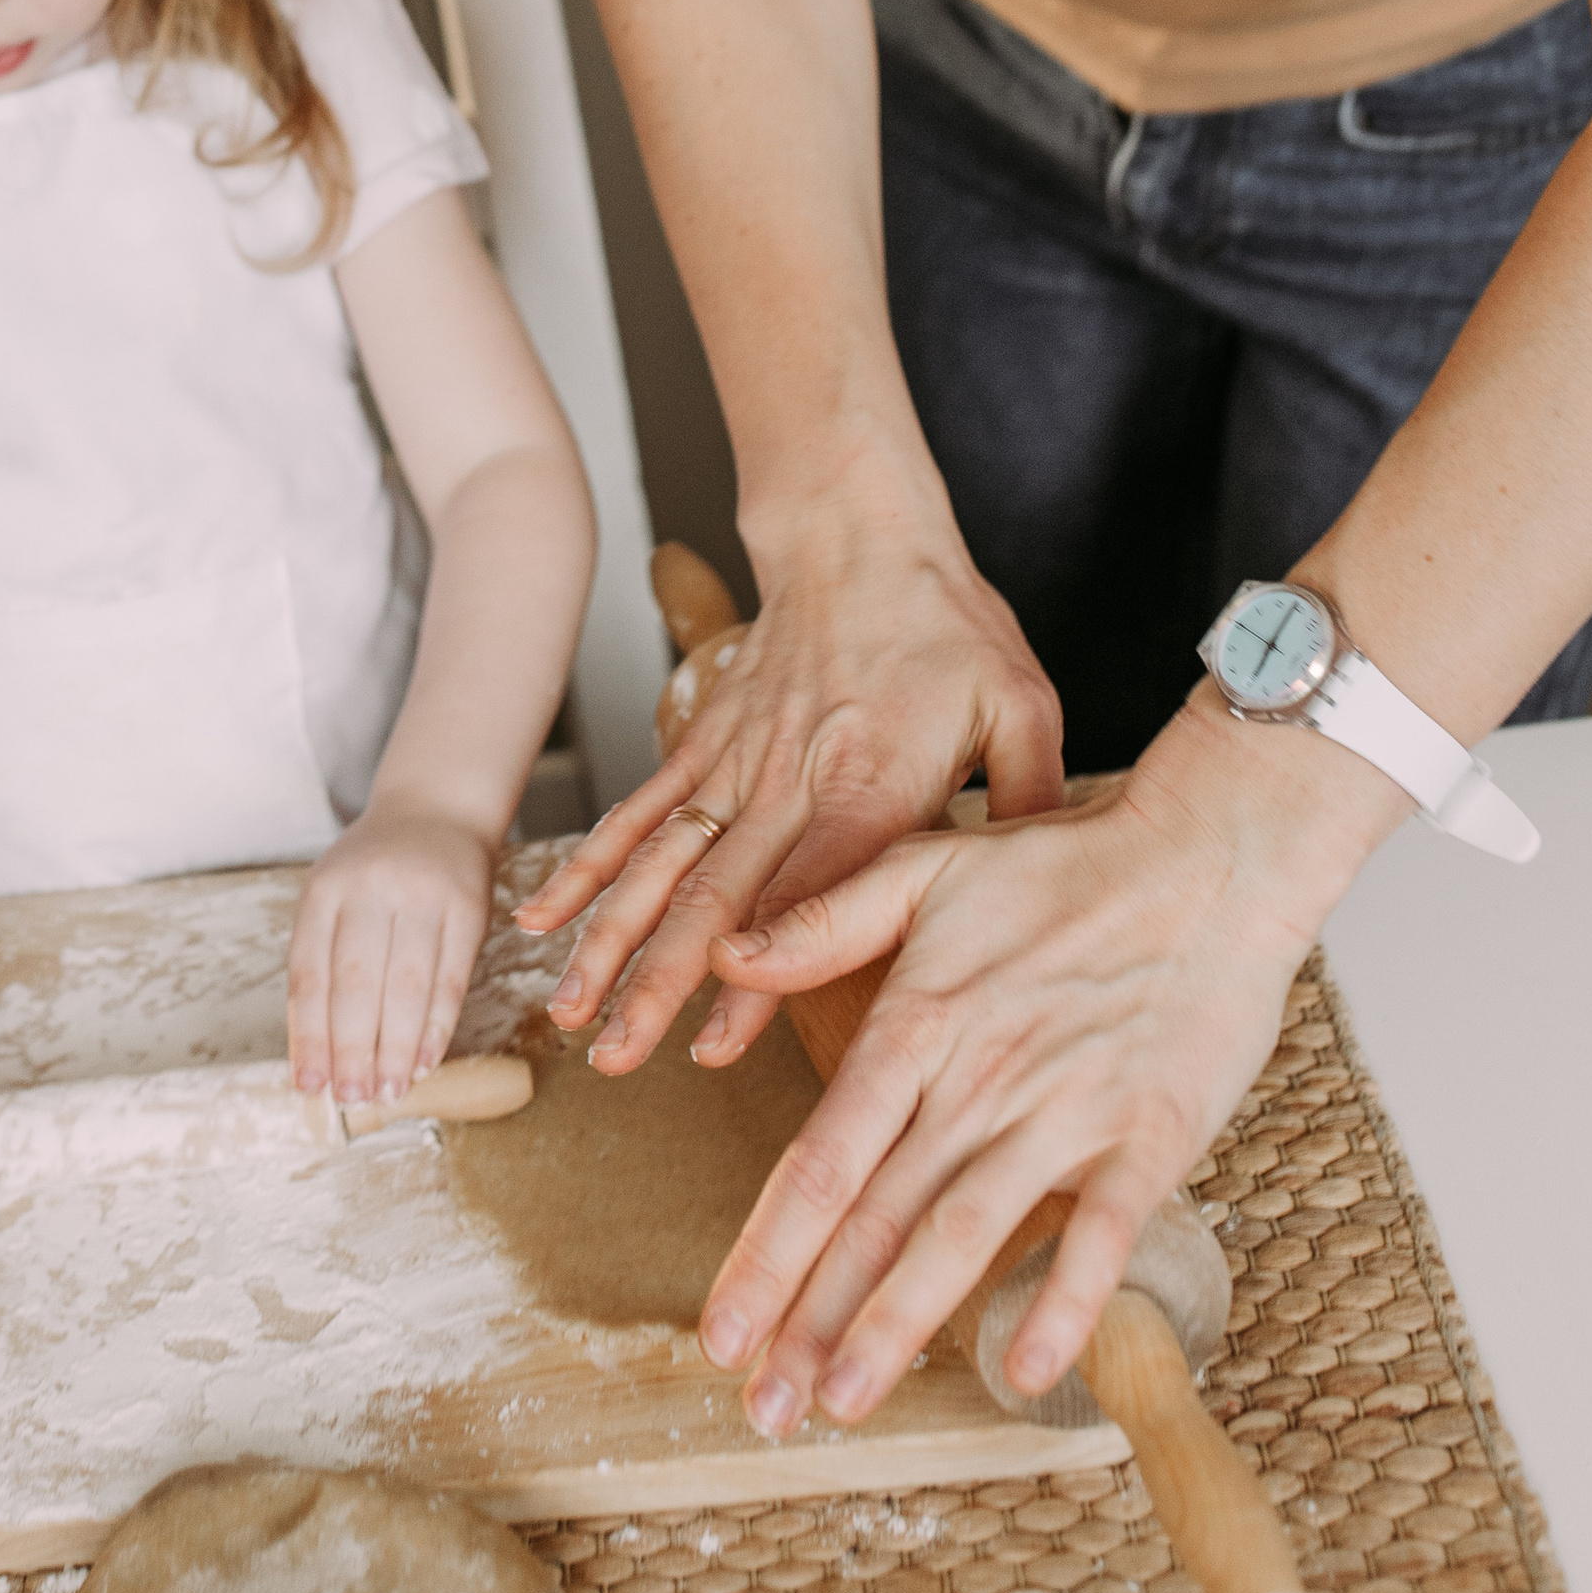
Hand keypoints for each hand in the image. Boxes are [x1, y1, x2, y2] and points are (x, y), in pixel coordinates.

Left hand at [287, 799, 497, 1104]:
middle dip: (351, 1049)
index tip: (311, 1085)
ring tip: (387, 1091)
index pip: (311, 972)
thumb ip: (322, 962)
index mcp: (325, 888)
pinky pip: (450, 978)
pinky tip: (425, 1062)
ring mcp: (423, 893)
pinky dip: (437, 1027)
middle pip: (356, 982)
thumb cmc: (374, 871)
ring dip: (395, 1048)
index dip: (309, 1035)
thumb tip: (315, 1054)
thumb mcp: (333, 896)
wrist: (436, 808)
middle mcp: (371, 887)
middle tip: (352, 1097)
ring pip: (405, 986)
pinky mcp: (468, 906)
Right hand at [517, 509, 1063, 1074]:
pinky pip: (640, 812)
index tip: (715, 1042)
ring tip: (574, 1010)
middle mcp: (787, 780)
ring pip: (661, 862)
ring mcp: (735, 762)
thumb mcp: (1020, 707)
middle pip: (712, 893)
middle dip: (660, 981)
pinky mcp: (707, 744)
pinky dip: (589, 865)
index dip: (759, 974)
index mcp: (867, 784)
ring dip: (612, 938)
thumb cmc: (947, 624)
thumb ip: (1030, 806)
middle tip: (622, 1056)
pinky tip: (544, 919)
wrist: (859, 536)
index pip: (806, 895)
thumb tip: (1047, 903)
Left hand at [692, 698, 1405, 1429]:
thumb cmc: (1066, 866)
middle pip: (878, 1217)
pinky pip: (1099, 1235)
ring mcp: (1064, 1113)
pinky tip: (1025, 1373)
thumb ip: (824, 919)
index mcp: (919, 1021)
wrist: (1209, 858)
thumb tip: (727, 956)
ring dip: (900, 1324)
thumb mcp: (926, 866)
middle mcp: (979, 1079)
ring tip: (843, 1400)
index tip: (721, 1328)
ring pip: (964, 1235)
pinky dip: (1064, 1303)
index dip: (768, 1248)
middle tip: (763, 1407)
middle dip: (810, 1318)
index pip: (825, 1156)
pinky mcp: (1148, 1138)